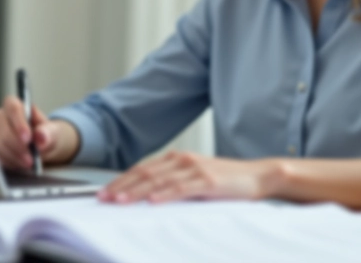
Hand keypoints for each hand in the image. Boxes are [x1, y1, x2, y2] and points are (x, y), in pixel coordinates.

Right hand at [0, 96, 77, 169]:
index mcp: (14, 104)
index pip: (13, 109)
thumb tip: (41, 137)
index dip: (19, 124)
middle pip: (2, 129)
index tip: (28, 139)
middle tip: (30, 159)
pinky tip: (19, 164)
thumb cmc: (45, 134)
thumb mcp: (53, 132)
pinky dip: (8, 162)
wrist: (41, 146)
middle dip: (17, 146)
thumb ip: (48, 132)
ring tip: (28, 163)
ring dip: (13, 156)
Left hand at [98, 151, 281, 203]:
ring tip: (120, 201)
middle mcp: (182, 160)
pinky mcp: (208, 180)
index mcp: (176, 158)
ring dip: (137, 192)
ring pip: (159, 180)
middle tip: (103, 199)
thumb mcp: (193, 180)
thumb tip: (145, 198)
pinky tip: (153, 201)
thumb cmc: (225, 181)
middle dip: (121, 187)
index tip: (103, 193)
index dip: (120, 181)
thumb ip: (171, 184)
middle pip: (144, 174)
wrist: (257, 176)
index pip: (141, 169)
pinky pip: (182, 188)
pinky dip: (166, 195)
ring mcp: (194, 169)